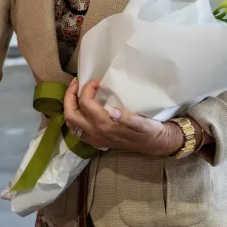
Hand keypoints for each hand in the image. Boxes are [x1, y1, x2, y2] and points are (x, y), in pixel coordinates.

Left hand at [63, 78, 181, 155]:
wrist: (156, 145)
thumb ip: (128, 118)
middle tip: (76, 83)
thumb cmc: (151, 131)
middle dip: (69, 96)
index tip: (98, 81)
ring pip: (71, 123)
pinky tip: (81, 109)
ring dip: (69, 107)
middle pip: (71, 114)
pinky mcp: (97, 142)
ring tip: (76, 93)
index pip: (86, 103)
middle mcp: (96, 133)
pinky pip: (77, 130)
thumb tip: (113, 111)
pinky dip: (74, 117)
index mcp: (105, 126)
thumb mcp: (144, 123)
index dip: (88, 88)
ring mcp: (95, 139)